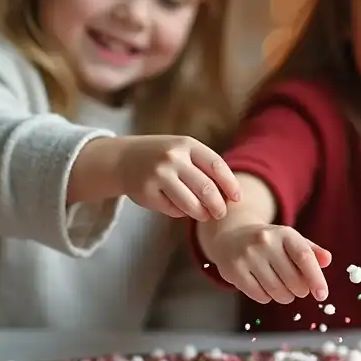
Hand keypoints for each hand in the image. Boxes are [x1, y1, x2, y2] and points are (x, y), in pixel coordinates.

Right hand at [117, 136, 241, 221]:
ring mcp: (158, 175)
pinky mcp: (147, 192)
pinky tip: (179, 207)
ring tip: (205, 216)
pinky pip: (173, 210)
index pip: (217, 165)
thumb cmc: (162, 156)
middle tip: (221, 213)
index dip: (230, 184)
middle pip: (206, 189)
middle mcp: (173, 157)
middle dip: (218, 205)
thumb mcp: (182, 151)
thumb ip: (204, 167)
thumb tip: (230, 194)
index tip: (237, 198)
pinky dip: (180, 212)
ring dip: (202, 214)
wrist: (122, 158)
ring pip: (191, 204)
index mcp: (186, 144)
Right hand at [205, 224, 331, 303]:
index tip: (322, 295)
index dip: (316, 278)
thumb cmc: (268, 242)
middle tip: (298, 288)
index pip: (304, 257)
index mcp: (284, 233)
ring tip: (282, 289)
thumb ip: (311, 251)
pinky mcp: (235, 270)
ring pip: (277, 291)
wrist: (230, 235)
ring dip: (285, 296)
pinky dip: (267, 297)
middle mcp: (265, 242)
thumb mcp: (290, 240)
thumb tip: (327, 260)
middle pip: (293, 280)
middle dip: (300, 290)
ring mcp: (248, 256)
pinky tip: (264, 287)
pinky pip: (260, 296)